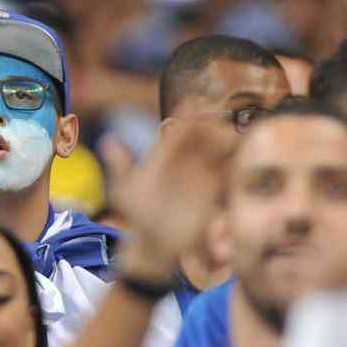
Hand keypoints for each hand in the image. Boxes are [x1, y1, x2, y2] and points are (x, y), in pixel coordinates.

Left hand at [109, 117, 231, 280]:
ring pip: (218, 153)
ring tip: (232, 136)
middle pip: (203, 137)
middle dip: (212, 125)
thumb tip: (107, 141)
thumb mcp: (124, 190)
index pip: (179, 131)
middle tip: (219, 119)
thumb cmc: (138, 214)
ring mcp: (200, 177)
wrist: (153, 244)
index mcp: (164, 156)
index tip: (194, 102)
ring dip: (226, 142)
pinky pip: (227, 177)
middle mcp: (185, 163)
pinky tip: (240, 160)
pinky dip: (234, 167)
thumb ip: (120, 166)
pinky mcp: (213, 195)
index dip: (188, 116)